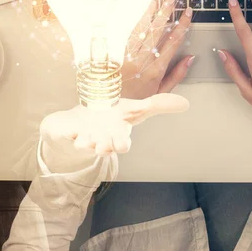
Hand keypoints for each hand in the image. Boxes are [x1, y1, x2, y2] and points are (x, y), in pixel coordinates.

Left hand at [40, 93, 188, 172]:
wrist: (80, 121)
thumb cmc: (110, 118)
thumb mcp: (135, 109)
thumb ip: (159, 105)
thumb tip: (186, 103)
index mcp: (117, 134)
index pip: (121, 143)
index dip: (121, 144)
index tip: (122, 144)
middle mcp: (100, 139)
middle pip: (103, 147)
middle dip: (104, 147)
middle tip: (103, 145)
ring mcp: (82, 137)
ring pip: (84, 144)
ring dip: (85, 142)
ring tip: (85, 139)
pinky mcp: (66, 131)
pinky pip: (65, 134)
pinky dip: (67, 132)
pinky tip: (70, 129)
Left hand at [121, 0, 193, 98]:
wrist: (109, 106)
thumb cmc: (137, 100)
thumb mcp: (162, 92)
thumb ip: (177, 75)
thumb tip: (190, 59)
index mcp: (155, 70)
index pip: (173, 42)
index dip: (181, 25)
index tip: (187, 13)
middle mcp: (142, 61)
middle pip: (157, 31)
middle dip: (166, 12)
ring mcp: (129, 55)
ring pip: (142, 29)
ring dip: (151, 12)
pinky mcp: (119, 53)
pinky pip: (129, 33)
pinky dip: (138, 21)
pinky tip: (143, 13)